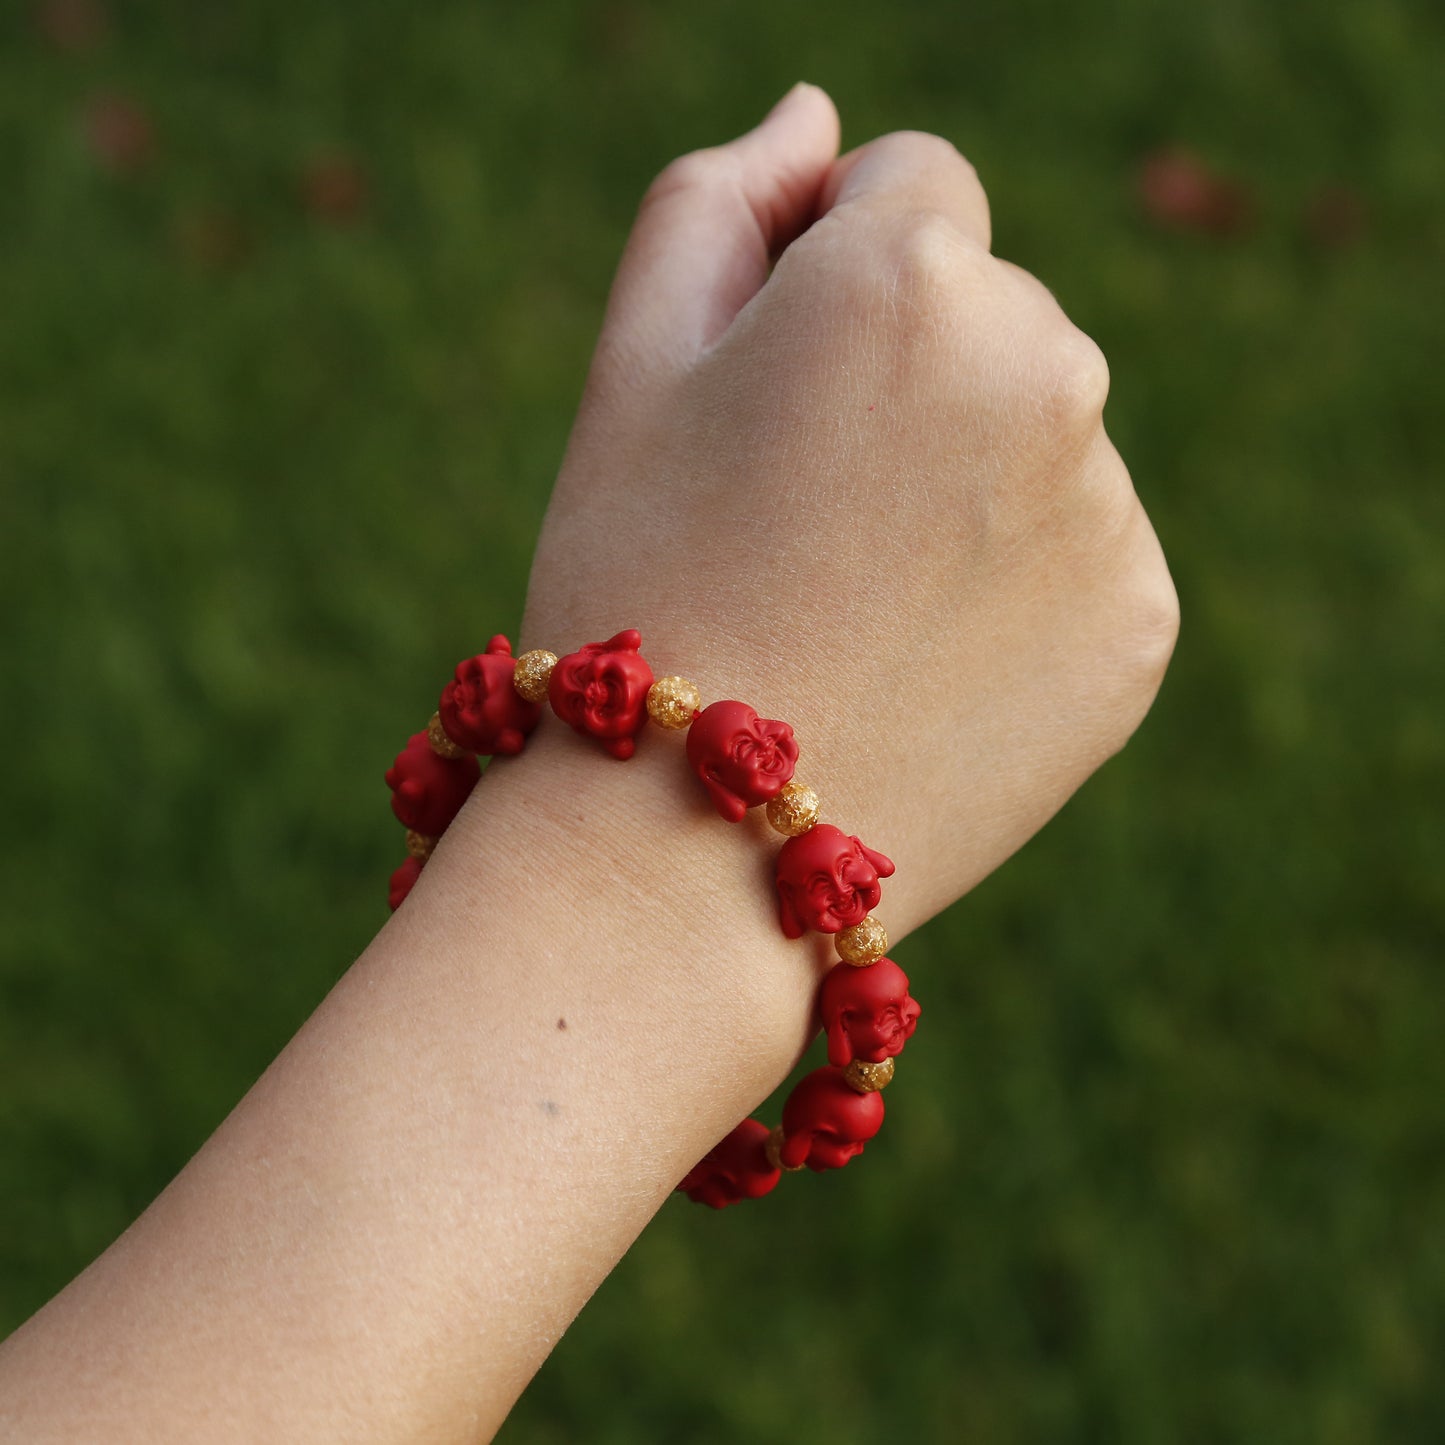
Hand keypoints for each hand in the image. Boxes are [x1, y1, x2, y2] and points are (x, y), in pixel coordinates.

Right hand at [523, 84, 1177, 936]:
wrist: (690, 849)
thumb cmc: (634, 590)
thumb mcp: (629, 368)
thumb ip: (717, 201)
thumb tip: (819, 118)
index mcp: (909, 278)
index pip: (911, 188)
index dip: (828, 279)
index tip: (773, 390)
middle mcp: (1047, 365)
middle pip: (989, 312)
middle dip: (906, 377)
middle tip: (799, 519)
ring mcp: (1107, 505)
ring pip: (1042, 432)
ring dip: (965, 479)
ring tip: (853, 600)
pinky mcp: (1137, 624)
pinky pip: (1083, 550)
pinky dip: (1016, 584)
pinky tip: (922, 659)